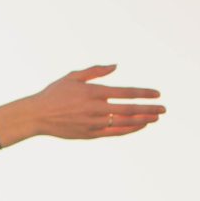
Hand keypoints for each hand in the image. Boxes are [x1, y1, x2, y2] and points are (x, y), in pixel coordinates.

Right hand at [25, 65, 164, 140]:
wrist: (36, 116)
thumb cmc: (54, 94)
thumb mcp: (73, 77)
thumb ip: (95, 71)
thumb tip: (115, 66)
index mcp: (93, 92)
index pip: (126, 92)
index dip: (144, 94)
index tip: (157, 94)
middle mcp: (96, 109)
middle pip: (130, 109)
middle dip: (149, 109)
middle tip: (164, 109)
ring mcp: (93, 123)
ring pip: (124, 123)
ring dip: (142, 120)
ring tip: (155, 118)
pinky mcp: (89, 134)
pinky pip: (114, 132)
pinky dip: (129, 129)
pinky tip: (139, 126)